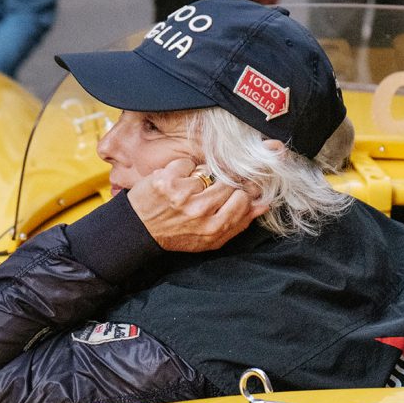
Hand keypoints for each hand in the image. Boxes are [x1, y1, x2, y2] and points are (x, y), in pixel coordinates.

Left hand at [127, 159, 267, 251]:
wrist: (140, 229)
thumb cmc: (178, 234)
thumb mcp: (210, 239)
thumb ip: (238, 223)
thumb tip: (263, 204)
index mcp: (213, 228)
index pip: (242, 199)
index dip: (237, 195)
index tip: (229, 195)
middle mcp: (199, 211)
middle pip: (228, 183)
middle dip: (219, 186)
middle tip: (206, 194)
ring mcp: (183, 194)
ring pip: (208, 172)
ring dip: (200, 178)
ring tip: (187, 190)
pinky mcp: (167, 179)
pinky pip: (188, 163)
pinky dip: (181, 170)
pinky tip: (174, 183)